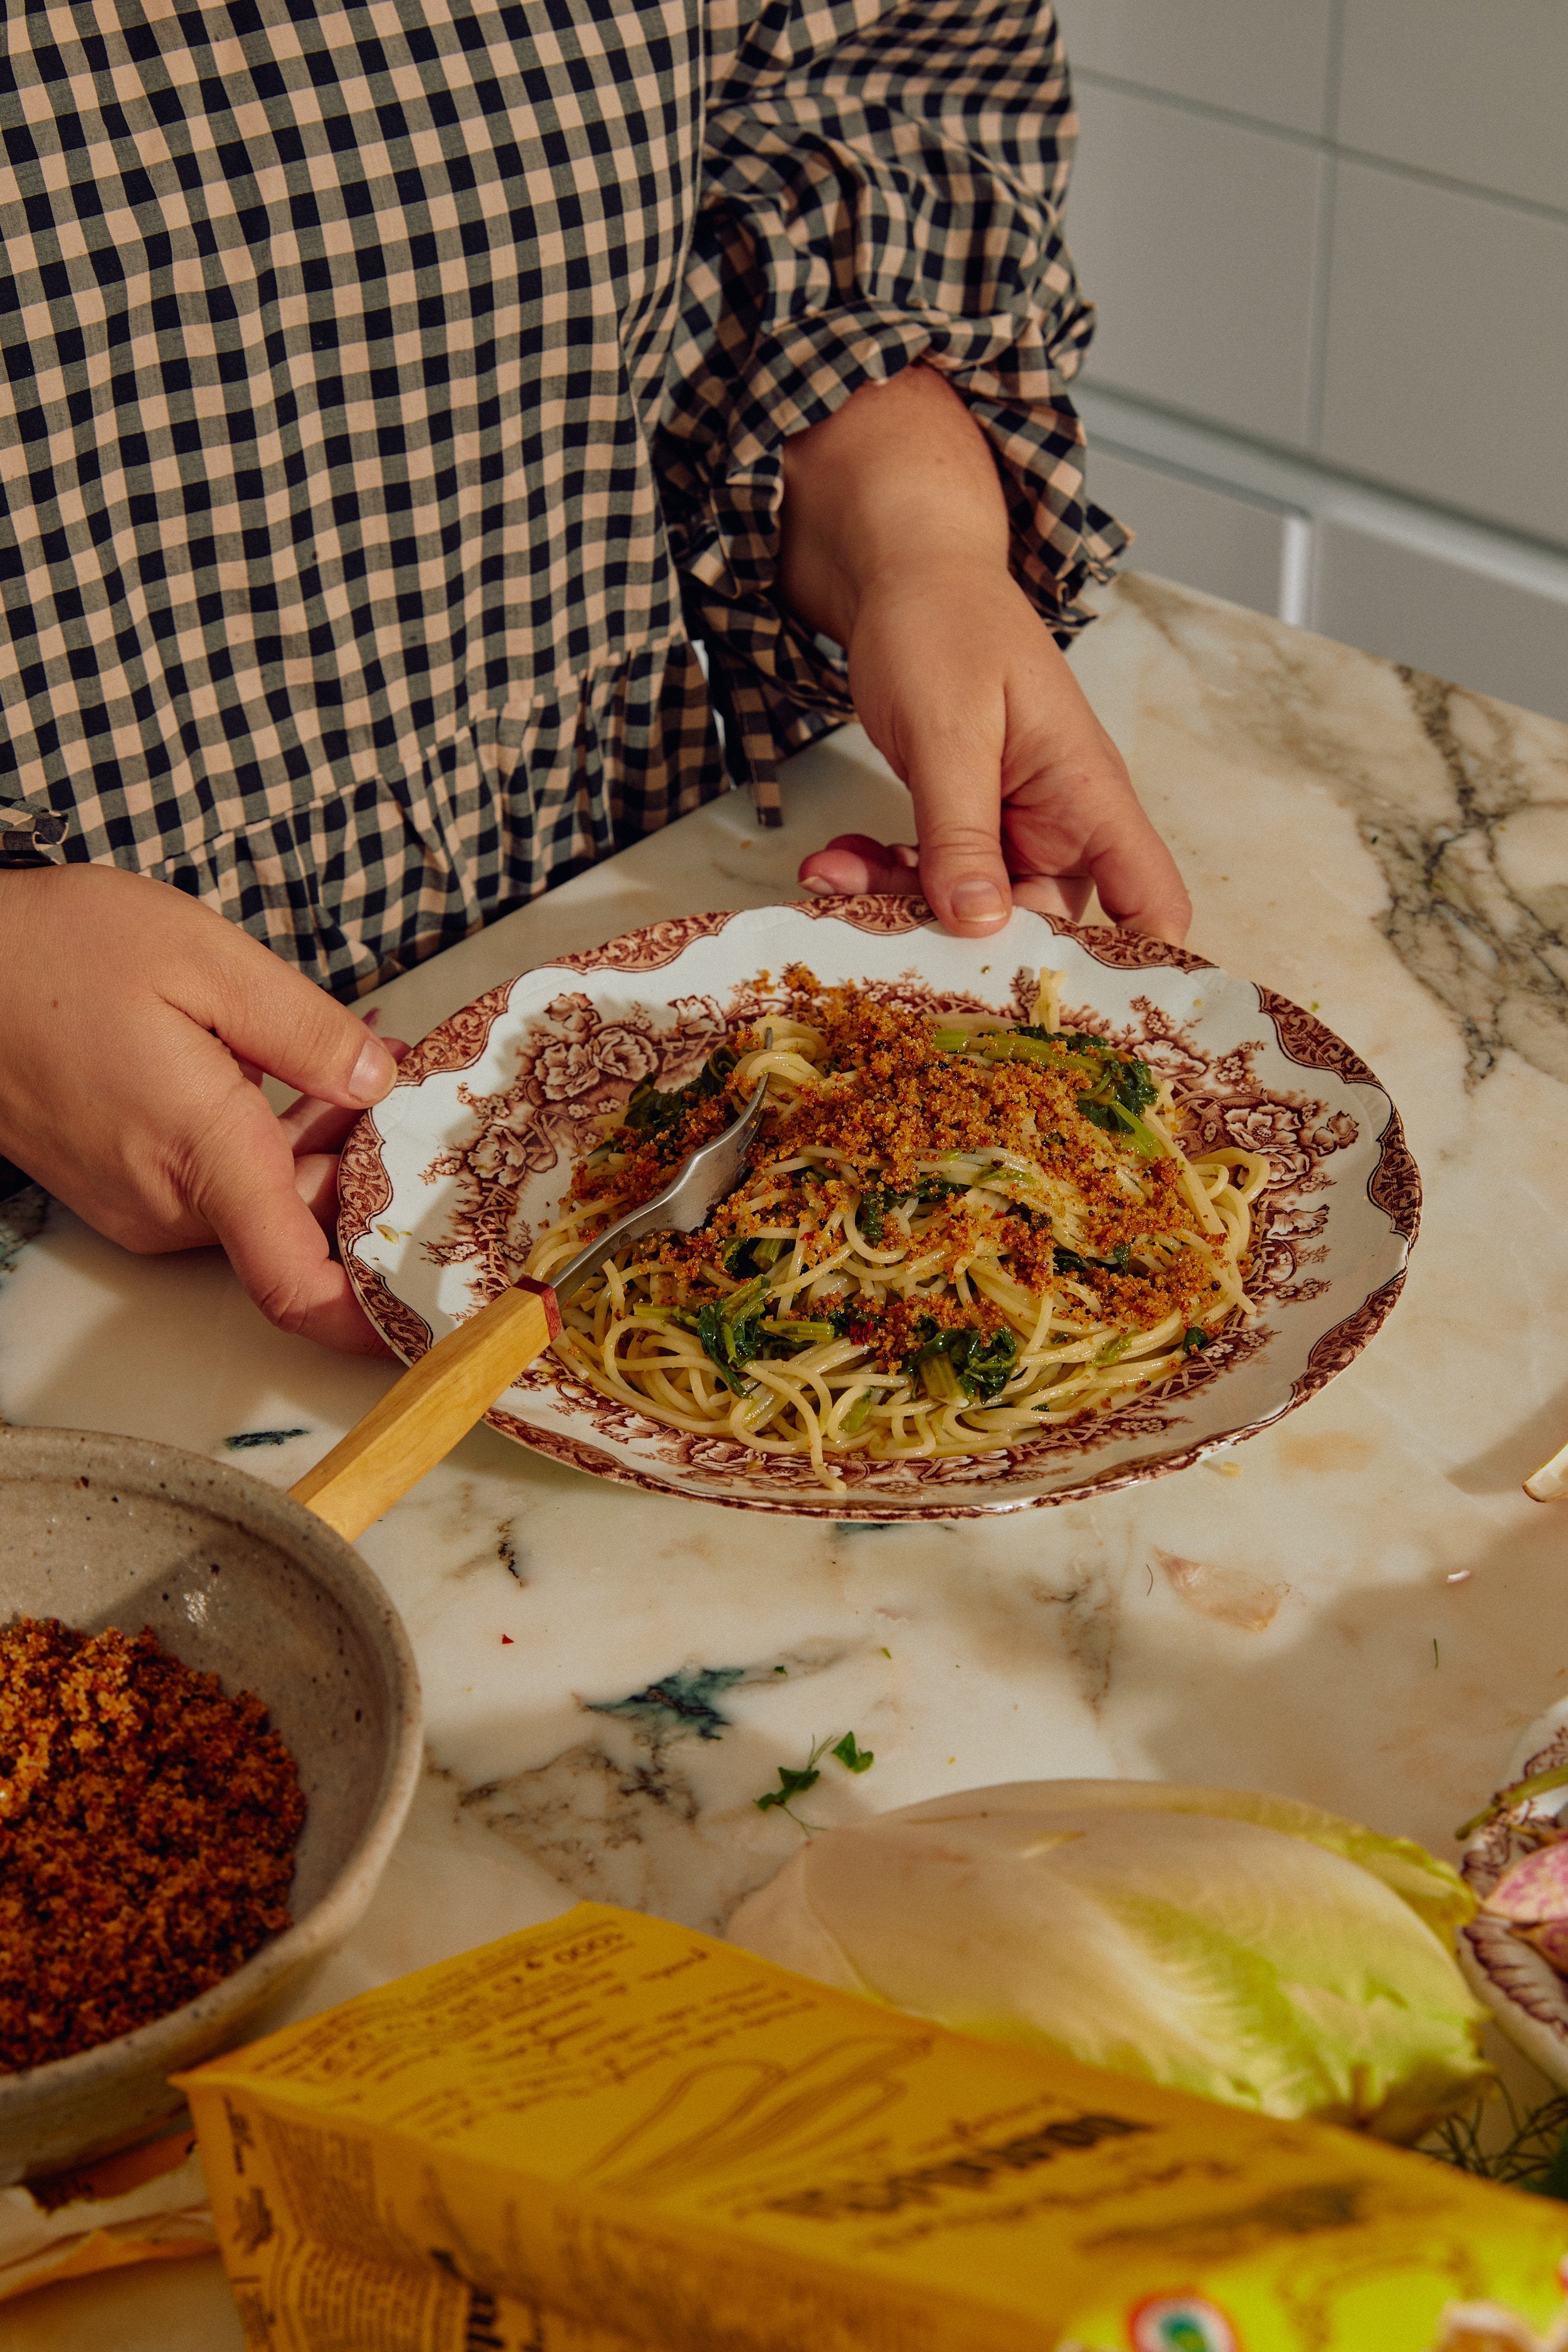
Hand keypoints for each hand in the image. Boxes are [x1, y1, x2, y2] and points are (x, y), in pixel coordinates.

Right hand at [0, 865, 402, 1351]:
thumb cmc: (59, 950)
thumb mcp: (203, 959)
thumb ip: (306, 1031)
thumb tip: (379, 1082)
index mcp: (202, 1157)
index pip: (294, 1284)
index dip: (369, 1315)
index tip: (432, 1308)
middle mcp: (169, 1205)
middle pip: (303, 1229)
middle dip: (367, 1170)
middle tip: (402, 1078)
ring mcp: (139, 1204)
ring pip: (266, 1203)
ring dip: (319, 1146)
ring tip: (348, 1055)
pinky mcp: (121, 1188)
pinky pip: (220, 1186)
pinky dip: (268, 1143)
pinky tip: (285, 1073)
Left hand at [780, 366, 1190, 942]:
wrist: (901, 569)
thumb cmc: (945, 623)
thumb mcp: (951, 729)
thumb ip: (963, 831)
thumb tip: (980, 924)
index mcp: (1088, 796)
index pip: (1151, 902)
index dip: (1138, 972)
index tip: (1082, 1016)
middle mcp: (1061, 824)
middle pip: (1039, 927)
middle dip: (959, 938)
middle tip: (878, 928)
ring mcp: (1011, 828)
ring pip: (972, 910)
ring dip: (901, 906)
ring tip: (831, 877)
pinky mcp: (963, 825)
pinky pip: (932, 879)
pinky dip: (882, 878)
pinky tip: (834, 860)